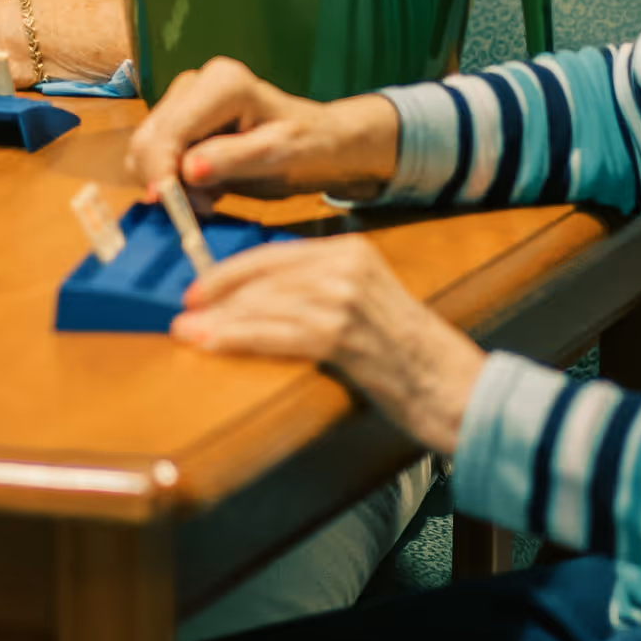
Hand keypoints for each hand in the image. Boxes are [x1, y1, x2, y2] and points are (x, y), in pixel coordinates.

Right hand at [127, 57, 400, 201]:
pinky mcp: (178, 116)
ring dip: (168, 183)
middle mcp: (195, 82)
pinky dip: (171, 179)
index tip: (168, 207)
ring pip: (146, 147)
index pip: (170, 131)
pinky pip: (155, 153)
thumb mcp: (278, 155)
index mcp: (222, 84)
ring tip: (209, 200)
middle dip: (164, 180)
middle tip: (200, 210)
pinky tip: (204, 188)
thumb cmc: (306, 144)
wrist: (316, 138)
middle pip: (149, 138)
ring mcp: (184, 97)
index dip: (160, 170)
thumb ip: (232, 159)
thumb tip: (186, 170)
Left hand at [172, 233, 485, 454]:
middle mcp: (347, 265)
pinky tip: (210, 343)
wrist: (456, 389)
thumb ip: (320, 292)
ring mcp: (345, 298)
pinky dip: (235, 337)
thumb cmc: (409, 356)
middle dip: (218, 296)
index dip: (230, 272)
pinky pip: (274, 332)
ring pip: (264, 303)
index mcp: (352, 251)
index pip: (274, 253)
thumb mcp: (366, 305)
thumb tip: (261, 300)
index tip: (198, 289)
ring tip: (187, 333)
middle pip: (263, 276)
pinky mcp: (342, 334)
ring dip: (219, 320)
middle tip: (185, 313)